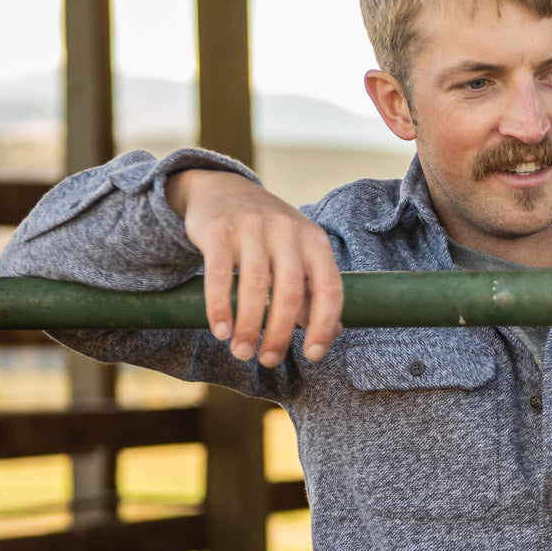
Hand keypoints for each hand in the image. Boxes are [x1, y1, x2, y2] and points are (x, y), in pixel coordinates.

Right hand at [166, 169, 342, 365]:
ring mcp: (253, 228)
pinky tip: (220, 331)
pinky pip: (220, 276)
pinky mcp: (219, 231)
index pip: (329, 288)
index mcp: (315, 241)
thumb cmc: (268, 234)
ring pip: (255, 287)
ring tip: (242, 352)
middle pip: (290, 293)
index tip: (313, 354)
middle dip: (280, 334)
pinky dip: (220, 308)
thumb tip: (332, 333)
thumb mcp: (298, 254)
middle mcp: (287, 231)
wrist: (223, 190)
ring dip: (249, 327)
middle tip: (268, 361)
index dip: (324, 325)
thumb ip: (313, 291)